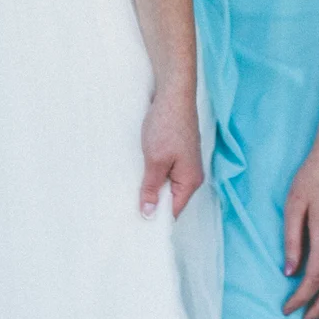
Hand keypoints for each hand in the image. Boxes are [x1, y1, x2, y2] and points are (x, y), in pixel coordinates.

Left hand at [139, 81, 205, 218]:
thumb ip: (152, 188)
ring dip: (150, 185)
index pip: (173, 211)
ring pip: (166, 183)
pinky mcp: (177, 151)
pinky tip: (138, 171)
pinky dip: (152, 172)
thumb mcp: (155, 161)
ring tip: (130, 191)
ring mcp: (185, 162)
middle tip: (127, 209)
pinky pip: (165, 170)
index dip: (156, 218)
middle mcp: (191, 174)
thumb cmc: (167, 126)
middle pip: (170, 198)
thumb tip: (149, 214)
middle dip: (152, 202)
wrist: (173, 93)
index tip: (136, 225)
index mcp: (190, 181)